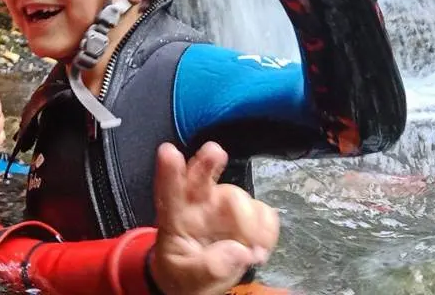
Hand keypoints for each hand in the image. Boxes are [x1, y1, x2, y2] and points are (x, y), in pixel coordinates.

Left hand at [149, 142, 279, 294]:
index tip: (168, 151)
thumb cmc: (184, 275)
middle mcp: (199, 205)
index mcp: (175, 216)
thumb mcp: (187, 278)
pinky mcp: (247, 218)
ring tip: (250, 250)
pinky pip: (263, 213)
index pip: (169, 191)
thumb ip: (207, 267)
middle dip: (207, 162)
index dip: (169, 171)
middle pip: (201, 176)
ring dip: (249, 223)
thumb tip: (238, 252)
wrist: (200, 284)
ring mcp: (224, 209)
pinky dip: (267, 229)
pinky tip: (259, 247)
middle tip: (215, 153)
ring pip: (239, 198)